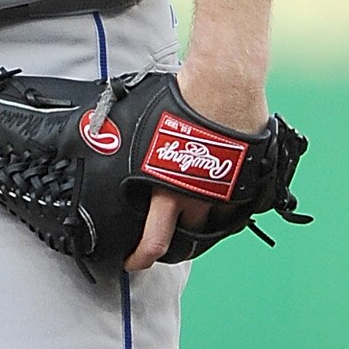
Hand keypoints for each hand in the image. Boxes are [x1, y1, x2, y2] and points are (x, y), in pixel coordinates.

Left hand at [123, 54, 269, 272]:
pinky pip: (237, 203)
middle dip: (180, 241)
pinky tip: (222, 190)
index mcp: (166, 189)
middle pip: (189, 236)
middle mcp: (197, 197)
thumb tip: (102, 137)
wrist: (223, 85)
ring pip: (215, 222)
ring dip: (206, 220)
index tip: (133, 263)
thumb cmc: (182, 100)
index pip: (154, 242)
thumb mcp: (143, 128)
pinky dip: (228, 202)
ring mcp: (225, 191)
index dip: (142, 259)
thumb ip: (133, 148)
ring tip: (198, 209)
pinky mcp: (246, 181)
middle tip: (172, 237)